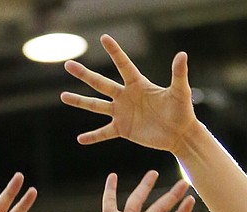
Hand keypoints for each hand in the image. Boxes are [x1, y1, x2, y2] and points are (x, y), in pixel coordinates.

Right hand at [62, 36, 198, 154]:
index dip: (114, 52)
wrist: (179, 134)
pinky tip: (80, 139)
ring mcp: (122, 113)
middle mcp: (126, 96)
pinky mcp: (123, 129)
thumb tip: (182, 54)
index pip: (123, 65)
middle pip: (101, 83)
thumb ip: (178, 73)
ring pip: (96, 105)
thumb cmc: (182, 110)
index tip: (104, 38)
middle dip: (84, 74)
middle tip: (68, 64)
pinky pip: (104, 133)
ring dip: (80, 101)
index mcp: (138, 84)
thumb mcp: (180, 91)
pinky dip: (93, 137)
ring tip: (63, 96)